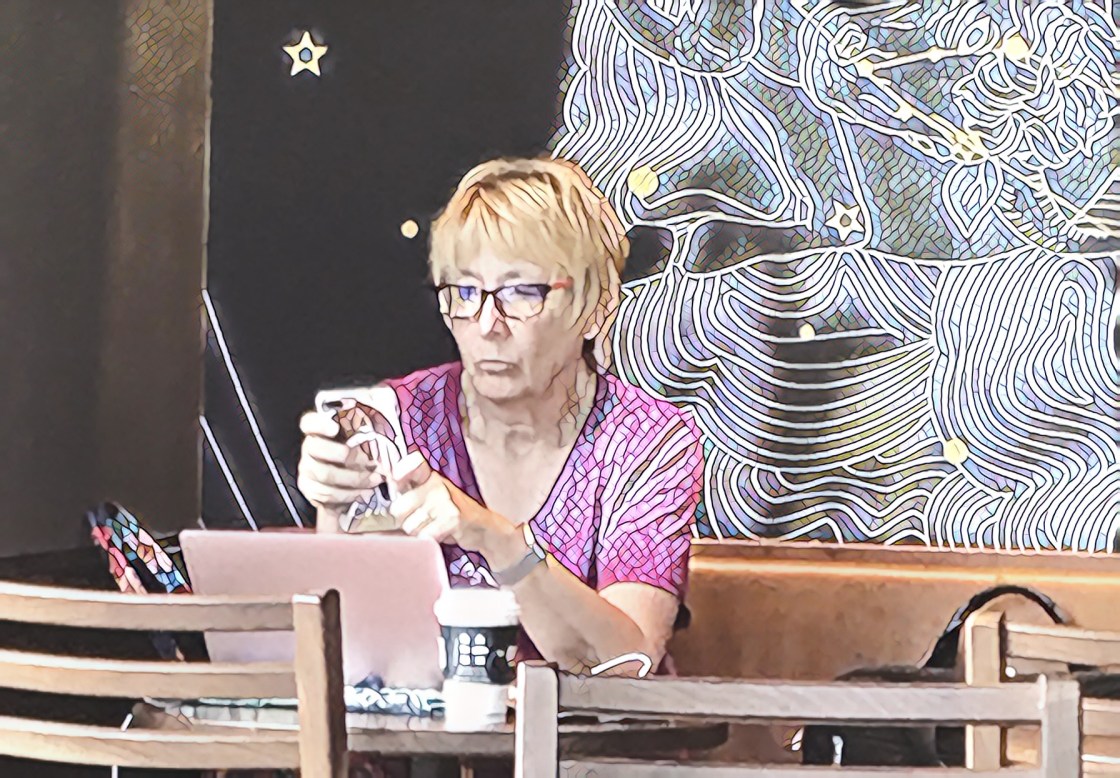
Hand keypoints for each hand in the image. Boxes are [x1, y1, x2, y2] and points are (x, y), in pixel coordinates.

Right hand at [297, 407, 388, 531]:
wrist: (350, 487)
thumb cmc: (360, 456)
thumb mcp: (365, 438)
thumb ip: (368, 420)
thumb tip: (382, 395)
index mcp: (320, 432)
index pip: (309, 423)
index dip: (318, 423)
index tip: (333, 427)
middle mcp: (310, 449)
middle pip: (314, 449)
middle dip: (339, 454)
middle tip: (364, 460)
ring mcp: (308, 470)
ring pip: (323, 475)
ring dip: (352, 479)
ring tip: (374, 479)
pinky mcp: (311, 490)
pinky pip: (326, 494)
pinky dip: (348, 495)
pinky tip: (365, 492)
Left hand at [388, 452, 523, 567]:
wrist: (483, 528)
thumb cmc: (451, 514)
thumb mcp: (432, 496)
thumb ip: (409, 494)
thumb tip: (384, 505)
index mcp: (430, 477)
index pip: (412, 462)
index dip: (400, 471)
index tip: (397, 480)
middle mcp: (436, 485)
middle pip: (398, 508)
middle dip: (405, 520)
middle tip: (423, 520)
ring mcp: (444, 501)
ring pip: (409, 527)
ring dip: (419, 533)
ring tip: (434, 527)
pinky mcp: (451, 518)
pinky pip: (424, 536)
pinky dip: (430, 541)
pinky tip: (441, 535)